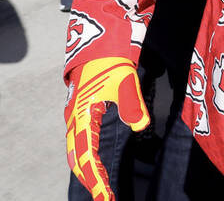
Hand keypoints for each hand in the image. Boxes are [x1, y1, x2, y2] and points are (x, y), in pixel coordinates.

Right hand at [66, 57, 149, 200]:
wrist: (99, 46)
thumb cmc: (112, 63)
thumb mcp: (125, 82)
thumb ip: (133, 105)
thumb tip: (141, 126)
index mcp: (83, 117)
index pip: (88, 157)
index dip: (97, 179)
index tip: (106, 197)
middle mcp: (75, 121)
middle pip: (79, 160)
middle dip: (91, 181)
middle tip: (106, 198)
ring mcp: (76, 118)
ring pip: (77, 153)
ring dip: (87, 171)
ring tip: (101, 189)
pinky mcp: (82, 114)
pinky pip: (81, 142)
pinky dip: (86, 158)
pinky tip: (96, 166)